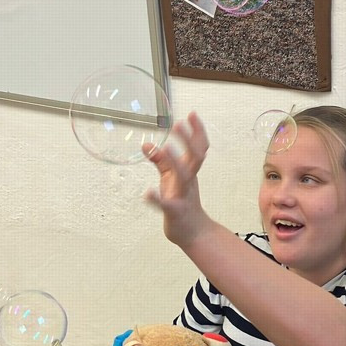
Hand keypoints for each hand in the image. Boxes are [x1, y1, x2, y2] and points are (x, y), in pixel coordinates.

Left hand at [143, 112, 212, 247]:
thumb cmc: (182, 201)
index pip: (199, 147)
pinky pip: (167, 204)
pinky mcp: (174, 211)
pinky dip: (157, 198)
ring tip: (166, 147)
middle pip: (196, 157)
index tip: (191, 114)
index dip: (197, 131)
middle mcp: (189, 180)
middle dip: (189, 140)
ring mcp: (183, 195)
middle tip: (178, 123)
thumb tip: (147, 144)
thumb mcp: (171, 177)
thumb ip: (160, 161)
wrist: (192, 231)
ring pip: (185, 176)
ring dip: (176, 162)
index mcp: (190, 170)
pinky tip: (147, 193)